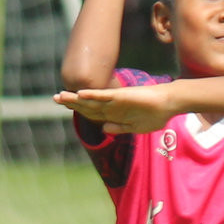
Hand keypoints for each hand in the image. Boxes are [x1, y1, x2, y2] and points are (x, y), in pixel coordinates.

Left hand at [55, 82, 179, 135]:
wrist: (169, 104)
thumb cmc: (155, 115)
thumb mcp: (135, 127)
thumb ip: (119, 128)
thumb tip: (103, 129)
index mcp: (114, 113)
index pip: (91, 112)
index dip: (78, 109)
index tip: (64, 107)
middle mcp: (112, 106)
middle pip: (87, 105)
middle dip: (70, 102)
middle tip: (54, 98)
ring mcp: (116, 100)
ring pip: (91, 100)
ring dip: (75, 98)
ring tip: (60, 96)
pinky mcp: (122, 96)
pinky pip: (104, 95)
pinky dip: (92, 95)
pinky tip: (80, 94)